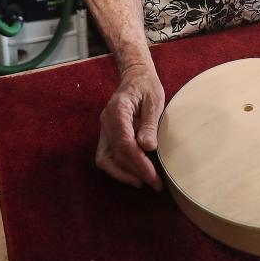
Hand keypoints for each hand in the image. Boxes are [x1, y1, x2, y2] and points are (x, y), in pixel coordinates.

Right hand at [96, 63, 163, 189]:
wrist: (136, 77)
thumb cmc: (147, 87)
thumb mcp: (154, 101)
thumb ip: (150, 123)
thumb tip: (148, 147)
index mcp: (118, 109)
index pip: (124, 142)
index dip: (138, 162)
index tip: (154, 176)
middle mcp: (107, 120)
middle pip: (115, 153)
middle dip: (134, 171)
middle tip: (155, 183)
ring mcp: (104, 128)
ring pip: (105, 158)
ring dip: (123, 174)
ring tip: (144, 182)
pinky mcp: (107, 135)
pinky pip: (106, 156)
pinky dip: (118, 168)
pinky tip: (134, 174)